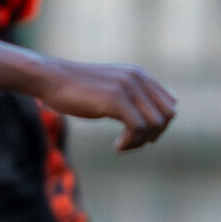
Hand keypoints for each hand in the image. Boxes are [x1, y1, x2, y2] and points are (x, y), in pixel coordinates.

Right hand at [31, 59, 176, 150]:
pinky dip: (130, 143)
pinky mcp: (115, 99)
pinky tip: (116, 147)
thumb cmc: (76, 89)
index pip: (170, 104)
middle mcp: (138, 78)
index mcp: (140, 75)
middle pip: (167, 115)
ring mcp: (128, 87)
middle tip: (132, 142)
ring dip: (140, 142)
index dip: (159, 125)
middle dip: (154, 135)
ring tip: (122, 145)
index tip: (139, 135)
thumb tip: (152, 123)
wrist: (50, 79)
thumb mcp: (110, 88)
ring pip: (155, 124)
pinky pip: (138, 128)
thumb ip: (131, 97)